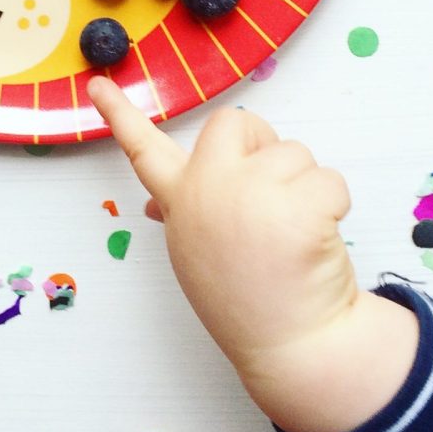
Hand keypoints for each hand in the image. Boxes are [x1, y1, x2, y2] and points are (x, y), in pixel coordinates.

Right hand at [86, 77, 417, 431]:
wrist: (293, 348)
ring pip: (294, 153)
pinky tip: (318, 241)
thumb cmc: (250, 296)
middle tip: (271, 193)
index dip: (119, 114)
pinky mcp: (296, 207)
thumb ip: (184, 212)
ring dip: (306, 186)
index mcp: (181, 202)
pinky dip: (335, 205)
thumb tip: (155, 201)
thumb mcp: (198, 253)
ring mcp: (250, 195)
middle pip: (235, 124)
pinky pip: (329, 179)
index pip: (143, 149)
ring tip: (294, 235)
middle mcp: (207, 191)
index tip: (98, 83)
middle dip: (261, 143)